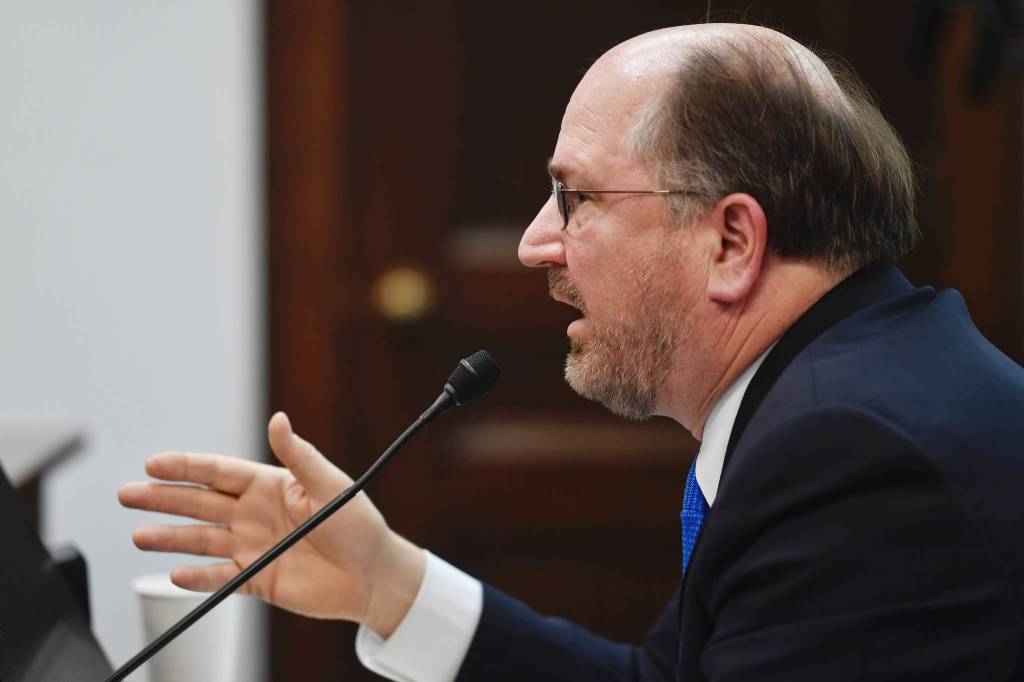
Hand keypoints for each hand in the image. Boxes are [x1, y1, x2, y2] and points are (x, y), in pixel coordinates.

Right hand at [118, 412, 424, 636]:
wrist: (373, 576)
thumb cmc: (359, 525)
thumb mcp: (330, 485)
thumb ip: (300, 456)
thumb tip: (279, 419)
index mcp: (270, 486)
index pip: (219, 472)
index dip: (186, 468)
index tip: (154, 463)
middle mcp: (255, 514)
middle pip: (199, 504)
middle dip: (163, 498)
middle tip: (128, 495)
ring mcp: (253, 547)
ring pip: (201, 540)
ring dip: (170, 538)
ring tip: (139, 535)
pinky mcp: (258, 579)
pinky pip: (220, 578)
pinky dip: (197, 578)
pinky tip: (174, 574)